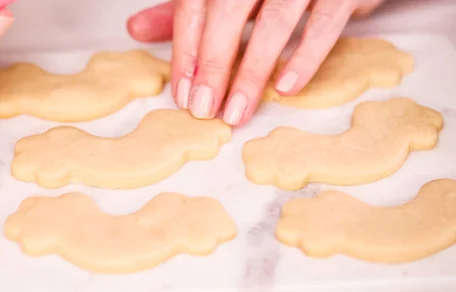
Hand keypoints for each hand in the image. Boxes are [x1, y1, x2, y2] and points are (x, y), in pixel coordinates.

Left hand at [128, 0, 386, 125]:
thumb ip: (188, 12)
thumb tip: (136, 29)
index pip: (195, 4)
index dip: (185, 50)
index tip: (182, 93)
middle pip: (227, 10)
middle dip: (211, 64)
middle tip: (202, 109)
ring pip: (273, 22)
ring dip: (251, 72)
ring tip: (236, 112)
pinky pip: (324, 25)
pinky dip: (304, 58)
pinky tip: (285, 88)